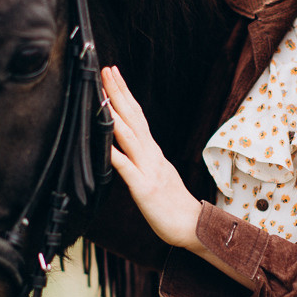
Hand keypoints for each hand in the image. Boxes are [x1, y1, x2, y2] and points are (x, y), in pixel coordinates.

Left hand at [101, 66, 201, 249]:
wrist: (193, 227)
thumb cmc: (173, 205)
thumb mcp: (157, 175)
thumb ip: (143, 160)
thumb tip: (127, 148)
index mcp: (153, 152)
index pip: (138, 116)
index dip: (125, 94)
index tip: (114, 75)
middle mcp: (152, 155)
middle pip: (134, 118)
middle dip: (119, 93)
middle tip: (107, 70)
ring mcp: (149, 170)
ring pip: (130, 136)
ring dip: (115, 114)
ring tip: (103, 95)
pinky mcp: (145, 188)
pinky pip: (126, 168)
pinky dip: (115, 153)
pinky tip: (103, 142)